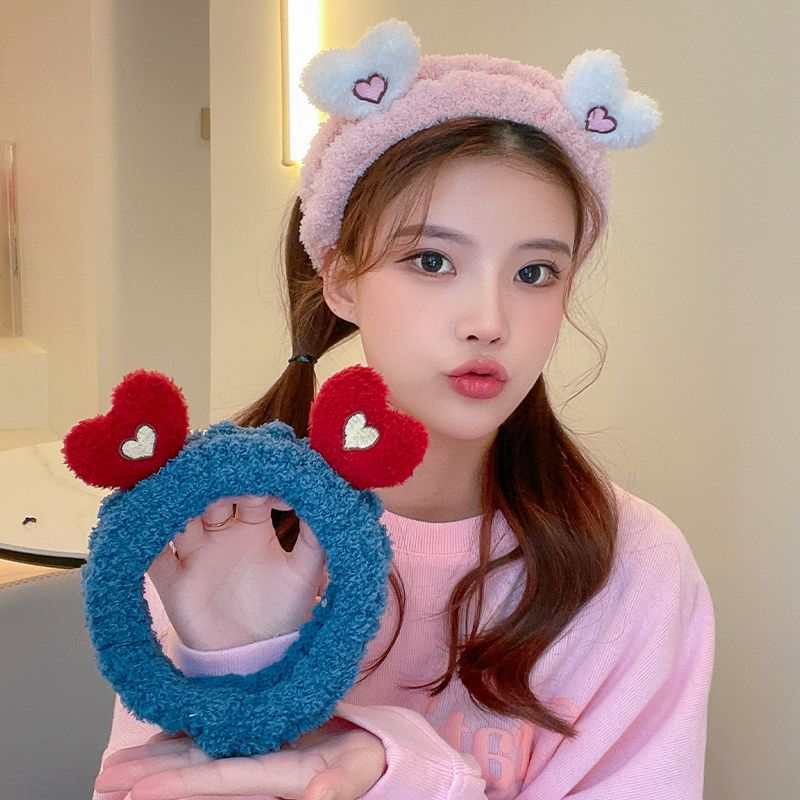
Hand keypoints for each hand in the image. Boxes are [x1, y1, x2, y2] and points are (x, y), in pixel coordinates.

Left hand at [94, 719, 386, 799]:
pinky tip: (164, 739)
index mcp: (282, 776)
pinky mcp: (262, 743)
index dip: (183, 786)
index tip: (139, 791)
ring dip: (160, 761)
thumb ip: (339, 786)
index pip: (224, 781)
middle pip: (200, 773)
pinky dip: (188, 741)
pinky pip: (220, 743)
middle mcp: (263, 770)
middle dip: (152, 776)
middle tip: (105, 778)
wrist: (376, 752)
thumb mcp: (360, 773)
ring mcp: (260, 758)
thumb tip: (318, 796)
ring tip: (116, 767)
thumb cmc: (372, 761)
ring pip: (202, 758)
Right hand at [147, 495, 325, 649]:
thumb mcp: (306, 570)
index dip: (254, 482)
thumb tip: (323, 499)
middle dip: (214, 486)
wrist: (258, 653)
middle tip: (218, 477)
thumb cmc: (286, 606)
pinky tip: (145, 527)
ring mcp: (194, 553)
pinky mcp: (173, 581)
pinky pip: (153, 559)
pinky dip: (146, 544)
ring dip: (179, 507)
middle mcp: (221, 530)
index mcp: (254, 522)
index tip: (262, 481)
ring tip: (180, 495)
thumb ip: (314, 538)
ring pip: (180, 520)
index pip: (250, 491)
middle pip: (211, 498)